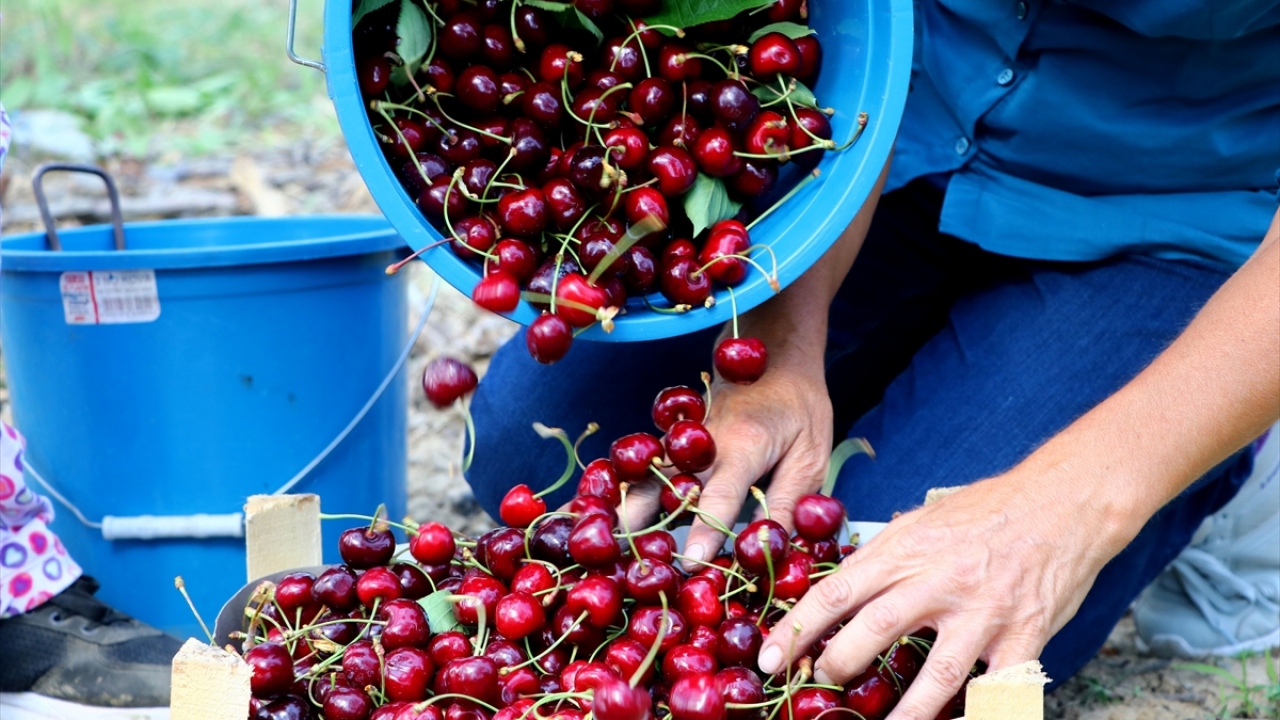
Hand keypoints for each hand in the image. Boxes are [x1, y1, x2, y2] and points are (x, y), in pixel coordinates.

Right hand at [618, 340, 833, 566]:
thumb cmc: (799, 405)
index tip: (688, 563)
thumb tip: (772, 549)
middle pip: (660, 486)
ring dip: (620, 507)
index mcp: (743, 446)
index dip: (704, 531)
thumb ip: (790, 502)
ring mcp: (681, 441)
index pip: (720, 496)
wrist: (773, 351)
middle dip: (635, 522)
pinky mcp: (673, 443)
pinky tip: (607, 517)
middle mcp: (702, 445)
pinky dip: (623, 493)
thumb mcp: (811, 455)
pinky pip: (644, 471)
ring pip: (642, 477)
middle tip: (613, 556)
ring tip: (599, 541)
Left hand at [757, 471, 1124, 718]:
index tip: (770, 656)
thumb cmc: (988, 509)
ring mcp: (982, 612)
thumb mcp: (923, 518)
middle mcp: (938, 580)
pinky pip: (999, 690)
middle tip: (817, 685)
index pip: (836, 591)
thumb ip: (885, 553)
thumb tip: (843, 582)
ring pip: (934, 674)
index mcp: (905, 549)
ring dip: (903, 712)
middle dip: (836, 666)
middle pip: (872, 631)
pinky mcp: (1023, 635)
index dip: (797, 627)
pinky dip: (982, 714)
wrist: (1063, 501)